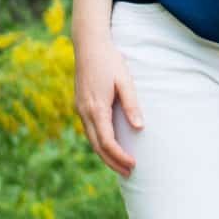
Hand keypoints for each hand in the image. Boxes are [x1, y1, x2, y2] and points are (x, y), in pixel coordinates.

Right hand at [72, 28, 142, 176]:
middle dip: (112, 162)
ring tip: (121, 165)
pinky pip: (89, 130)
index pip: (107, 141)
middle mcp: (84, 111)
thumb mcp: (125, 81)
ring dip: (105, 154)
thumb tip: (139, 127)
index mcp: (96, 108)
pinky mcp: (80, 105)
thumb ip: (131, 104)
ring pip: (91, 140)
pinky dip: (99, 143)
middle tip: (129, 173)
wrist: (89, 45)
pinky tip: (110, 146)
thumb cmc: (110, 60)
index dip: (119, 156)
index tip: (133, 164)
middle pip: (97, 146)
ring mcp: (80, 109)